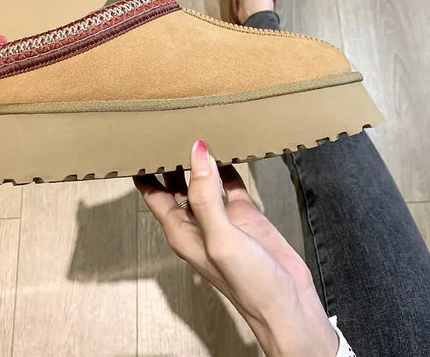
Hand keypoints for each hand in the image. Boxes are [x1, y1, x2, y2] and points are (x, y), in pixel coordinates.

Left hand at [133, 140, 338, 356]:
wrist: (289, 305)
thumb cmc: (249, 285)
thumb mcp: (220, 238)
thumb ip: (206, 196)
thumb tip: (197, 152)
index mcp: (180, 230)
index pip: (152, 193)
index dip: (144, 169)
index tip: (140, 142)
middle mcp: (197, 221)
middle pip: (174, 182)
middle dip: (170, 157)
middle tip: (168, 124)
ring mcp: (221, 216)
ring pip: (203, 178)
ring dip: (200, 158)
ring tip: (196, 126)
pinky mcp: (244, 213)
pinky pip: (231, 182)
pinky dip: (229, 165)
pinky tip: (230, 147)